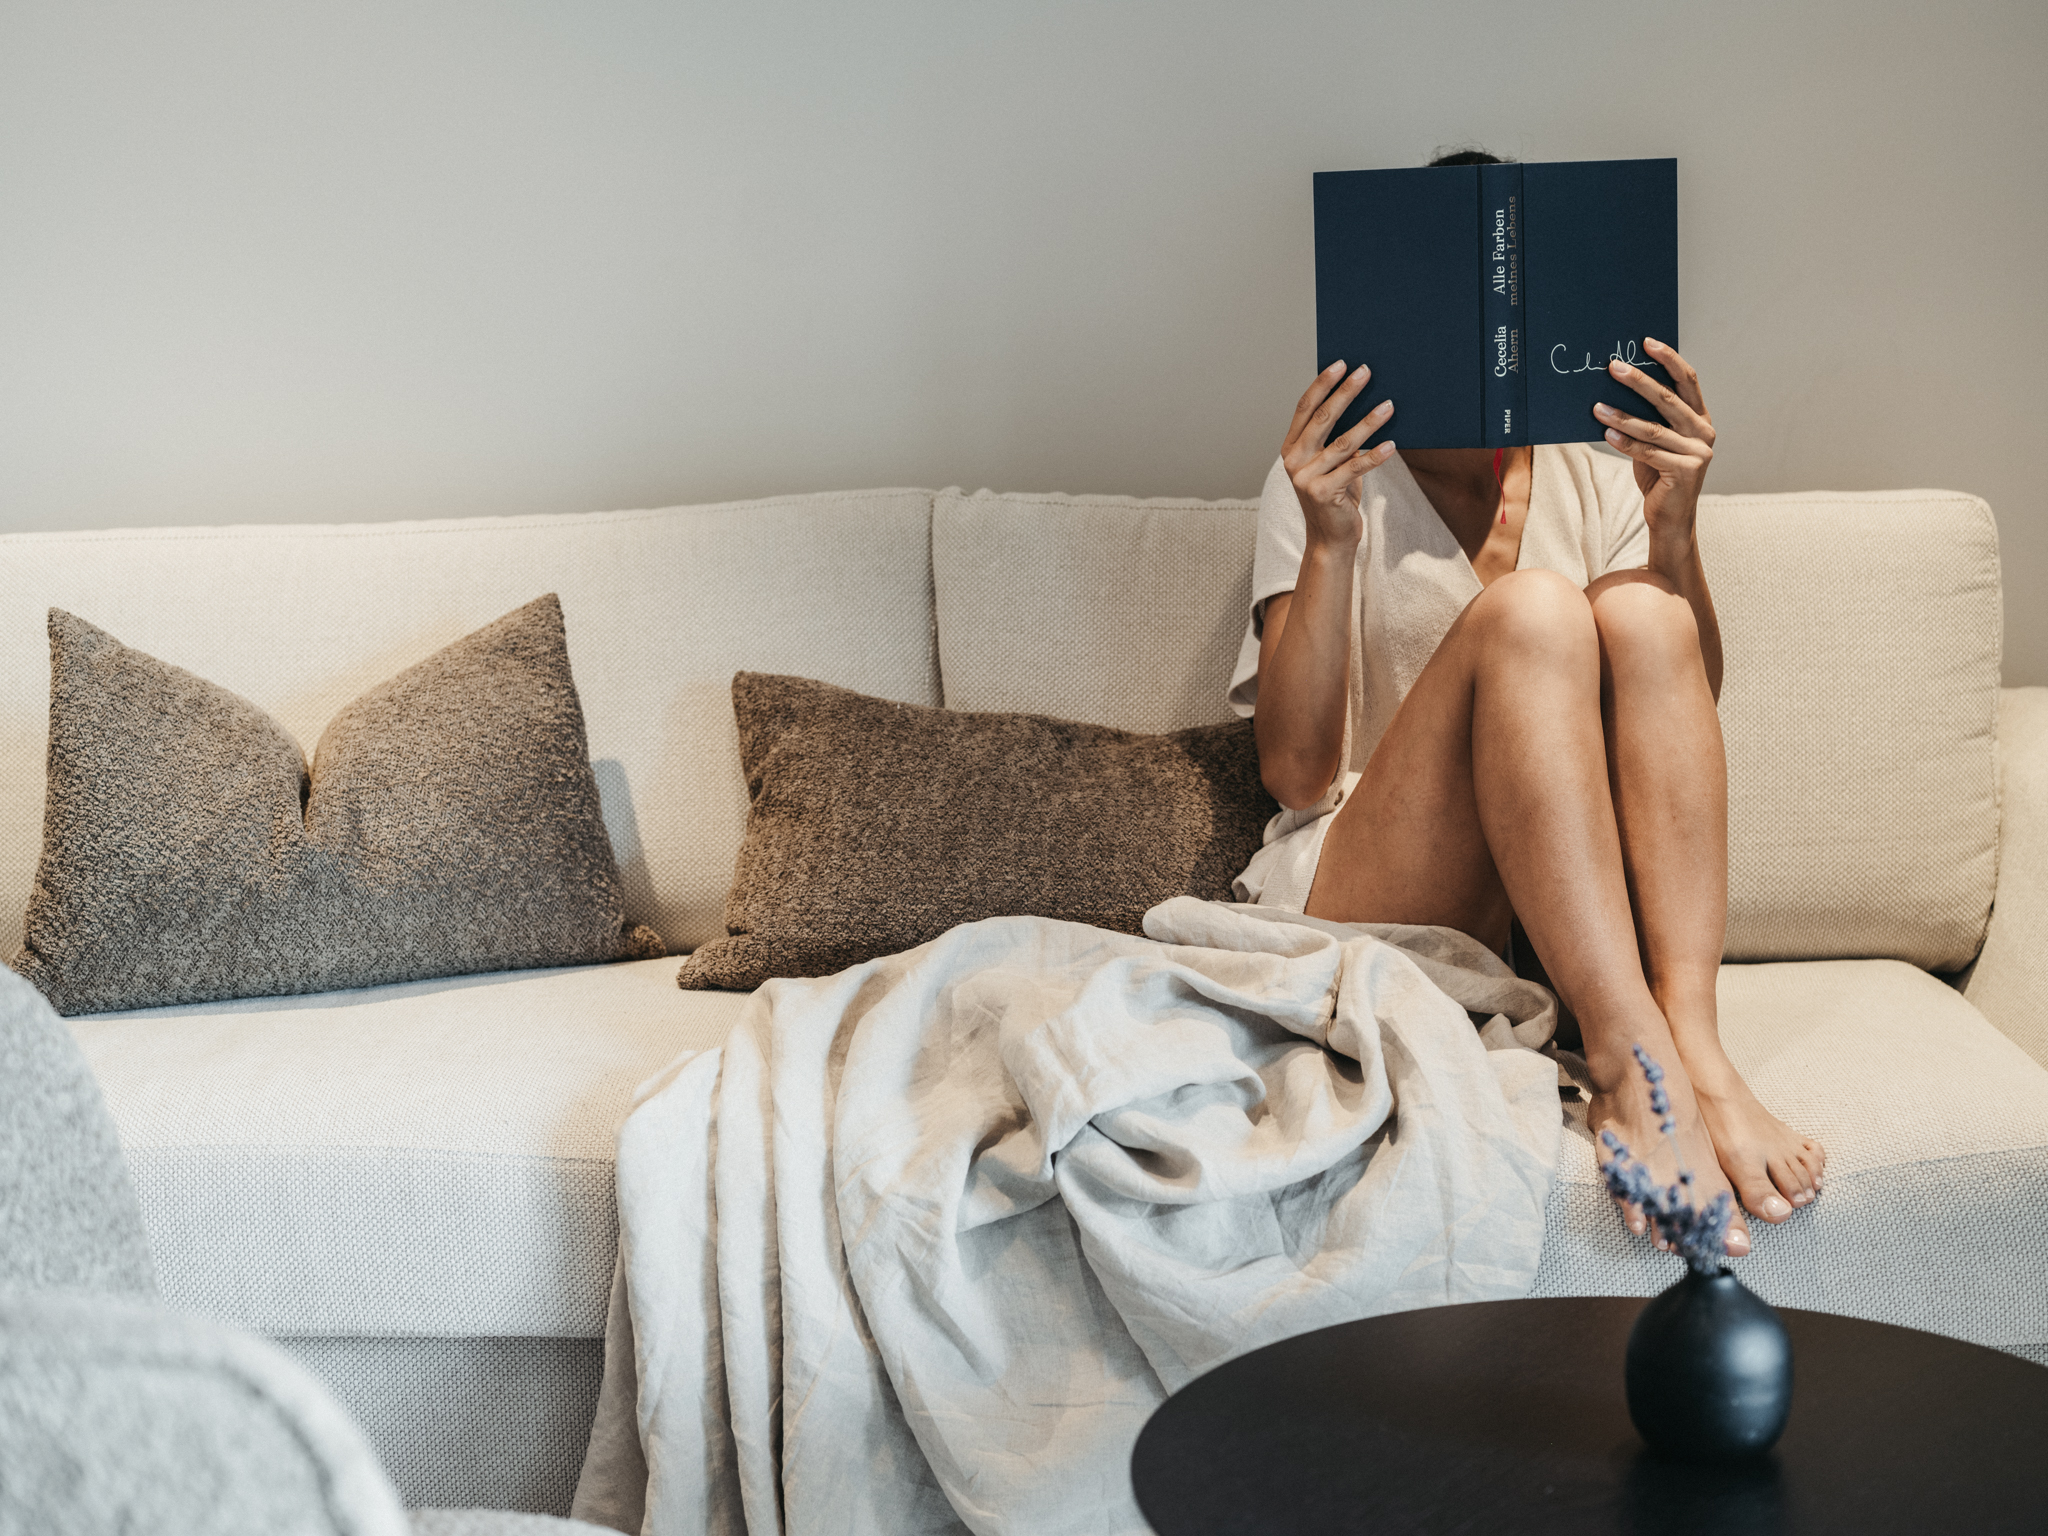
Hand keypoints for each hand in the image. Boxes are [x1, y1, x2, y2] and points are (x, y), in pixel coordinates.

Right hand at [1283, 362, 1395, 546]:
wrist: (1330, 539)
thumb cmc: (1335, 495)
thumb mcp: (1330, 463)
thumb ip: (1334, 438)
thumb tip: (1361, 400)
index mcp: (1291, 448)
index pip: (1305, 408)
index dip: (1322, 384)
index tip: (1340, 364)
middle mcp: (1293, 461)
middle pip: (1322, 419)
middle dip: (1346, 392)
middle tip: (1366, 371)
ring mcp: (1306, 478)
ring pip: (1343, 442)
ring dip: (1369, 421)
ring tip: (1389, 405)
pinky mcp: (1323, 493)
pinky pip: (1355, 468)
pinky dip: (1375, 456)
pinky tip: (1392, 445)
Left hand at [1595, 339, 1713, 553]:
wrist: (1669, 517)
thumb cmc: (1658, 476)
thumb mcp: (1657, 442)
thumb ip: (1650, 418)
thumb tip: (1617, 388)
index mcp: (1700, 419)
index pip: (1687, 381)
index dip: (1669, 359)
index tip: (1647, 342)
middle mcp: (1704, 432)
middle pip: (1668, 399)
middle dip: (1638, 381)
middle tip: (1613, 367)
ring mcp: (1697, 452)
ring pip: (1653, 427)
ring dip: (1621, 415)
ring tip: (1596, 406)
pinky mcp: (1684, 470)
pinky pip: (1647, 452)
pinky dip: (1624, 442)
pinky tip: (1605, 433)